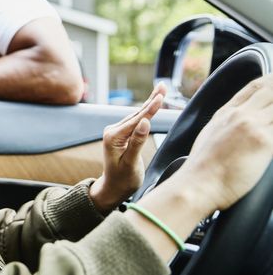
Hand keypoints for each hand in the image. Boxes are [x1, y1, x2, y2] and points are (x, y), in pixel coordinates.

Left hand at [90, 83, 165, 211]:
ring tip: (160, 89)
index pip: (136, 120)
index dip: (150, 108)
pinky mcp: (122, 134)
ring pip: (136, 115)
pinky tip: (153, 103)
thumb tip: (145, 123)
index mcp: (113, 137)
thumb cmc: (122, 180)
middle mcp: (113, 131)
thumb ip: (137, 143)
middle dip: (151, 99)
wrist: (113, 189)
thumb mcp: (131, 164)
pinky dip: (146, 111)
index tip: (160, 97)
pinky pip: (136, 121)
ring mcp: (116, 132)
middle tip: (163, 85)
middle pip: (136, 113)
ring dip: (150, 103)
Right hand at [172, 74, 272, 210]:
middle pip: (271, 91)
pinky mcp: (265, 143)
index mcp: (226, 112)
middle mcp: (240, 115)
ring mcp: (253, 127)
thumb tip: (235, 124)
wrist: (199, 183)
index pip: (254, 87)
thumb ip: (226, 123)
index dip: (271, 81)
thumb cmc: (202, 167)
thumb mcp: (210, 135)